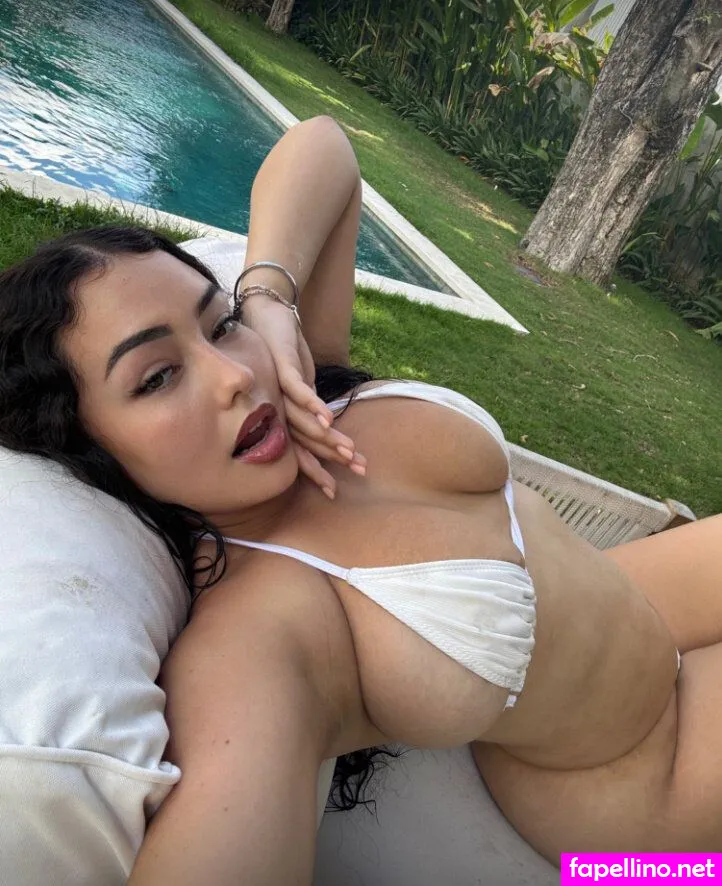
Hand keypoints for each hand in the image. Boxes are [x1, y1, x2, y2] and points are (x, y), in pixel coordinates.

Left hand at [242, 298, 365, 496]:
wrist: (267, 316)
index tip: (334, 491)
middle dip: (333, 457)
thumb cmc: (286, 352)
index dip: (317, 471)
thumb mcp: (303, 383)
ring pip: (304, 421)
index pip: (302, 450)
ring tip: (348, 450)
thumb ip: (311, 405)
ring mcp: (278, 392)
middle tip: (358, 470)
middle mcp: (279, 409)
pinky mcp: (281, 370)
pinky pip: (297, 392)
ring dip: (327, 436)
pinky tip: (327, 419)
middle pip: (307, 441)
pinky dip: (313, 406)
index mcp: (285, 416)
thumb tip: (326, 425)